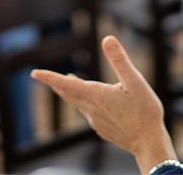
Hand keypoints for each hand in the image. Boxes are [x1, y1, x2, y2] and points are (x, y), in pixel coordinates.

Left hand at [31, 36, 176, 173]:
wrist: (148, 143)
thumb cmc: (145, 112)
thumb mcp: (135, 82)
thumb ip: (120, 61)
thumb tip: (107, 39)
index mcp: (96, 95)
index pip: (66, 84)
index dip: (49, 77)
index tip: (34, 73)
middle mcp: (91, 109)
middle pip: (68, 94)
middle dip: (57, 84)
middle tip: (46, 78)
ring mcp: (96, 121)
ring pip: (78, 104)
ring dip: (72, 92)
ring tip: (70, 82)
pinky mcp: (102, 129)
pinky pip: (90, 113)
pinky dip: (87, 104)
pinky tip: (97, 104)